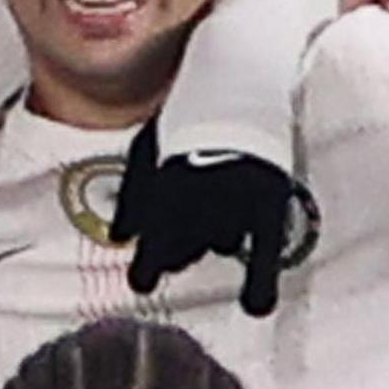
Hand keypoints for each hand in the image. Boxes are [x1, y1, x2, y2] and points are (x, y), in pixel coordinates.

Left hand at [110, 118, 293, 316]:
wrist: (240, 82)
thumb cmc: (188, 114)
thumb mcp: (146, 148)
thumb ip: (132, 197)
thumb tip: (120, 238)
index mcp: (166, 189)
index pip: (153, 246)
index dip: (146, 269)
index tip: (141, 283)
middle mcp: (200, 202)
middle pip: (184, 250)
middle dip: (178, 252)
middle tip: (177, 243)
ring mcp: (236, 205)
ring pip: (220, 244)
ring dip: (214, 239)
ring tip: (215, 212)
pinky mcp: (268, 204)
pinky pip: (264, 254)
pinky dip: (259, 283)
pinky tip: (255, 306)